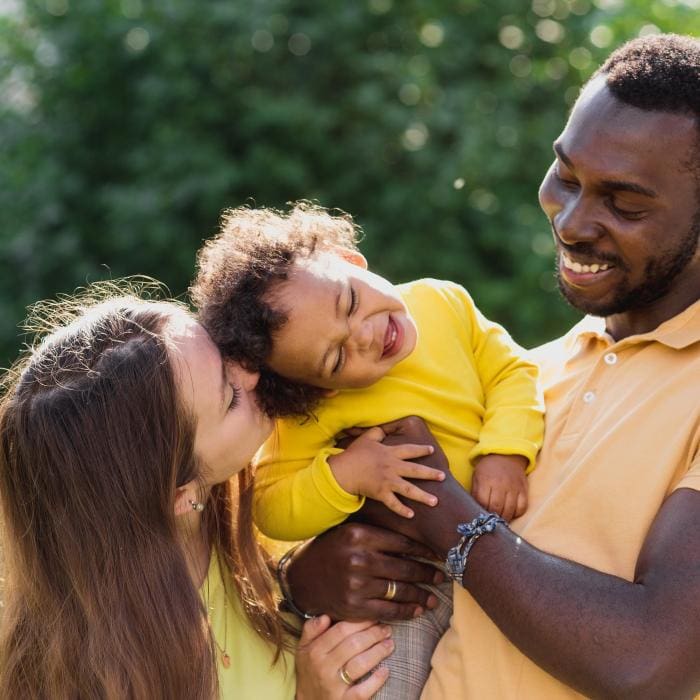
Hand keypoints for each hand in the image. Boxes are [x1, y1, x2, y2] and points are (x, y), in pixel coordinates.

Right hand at [286, 523, 442, 620]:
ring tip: (434, 597)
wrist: (302, 578)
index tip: (437, 554)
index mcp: (359, 535)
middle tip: (442, 576)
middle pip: (404, 568)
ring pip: (399, 591)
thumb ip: (376, 532)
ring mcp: (356, 585)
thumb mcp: (349, 532)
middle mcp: (358, 559)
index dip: (423, 549)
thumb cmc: (331, 550)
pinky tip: (418, 610)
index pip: (400, 542)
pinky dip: (406, 611)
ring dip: (421, 595)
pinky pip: (389, 610)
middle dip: (427, 573)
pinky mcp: (355, 607)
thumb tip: (415, 533)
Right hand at [295, 616, 392, 698]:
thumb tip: (325, 616)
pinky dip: (376, 680)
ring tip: (390, 644)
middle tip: (386, 629)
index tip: (373, 617)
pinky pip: (362, 691)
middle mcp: (324, 667)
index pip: (341, 629)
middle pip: (353, 644)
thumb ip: (311, 629)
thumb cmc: (310, 671)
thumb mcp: (304, 648)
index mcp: (315, 650)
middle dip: (373, 634)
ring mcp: (334, 686)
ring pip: (360, 664)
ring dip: (378, 652)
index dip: (360, 621)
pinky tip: (385, 670)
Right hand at [329, 426, 443, 518]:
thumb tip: (383, 429)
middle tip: (443, 476)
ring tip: (435, 502)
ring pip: (409, 489)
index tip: (432, 450)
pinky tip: (411, 515)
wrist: (343, 470)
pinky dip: (402, 510)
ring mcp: (388, 481)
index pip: (409, 450)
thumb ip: (377, 433)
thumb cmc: (354, 454)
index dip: (421, 449)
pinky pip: (393, 503)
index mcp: (390, 453)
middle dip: (430, 473)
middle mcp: (392, 467)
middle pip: (415, 470)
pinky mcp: (381, 493)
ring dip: (423, 496)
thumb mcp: (366, 438)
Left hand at [470, 454, 527, 520]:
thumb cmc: (488, 469)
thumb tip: (474, 510)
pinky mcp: (524, 490)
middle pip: (496, 508)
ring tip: (499, 521)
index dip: (481, 511)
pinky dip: (516, 513)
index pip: (483, 502)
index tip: (480, 516)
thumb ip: (475, 493)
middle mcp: (501, 484)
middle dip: (492, 518)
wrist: (506, 455)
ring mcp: (514, 487)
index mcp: (486, 480)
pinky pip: (522, 507)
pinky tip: (511, 513)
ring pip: (510, 510)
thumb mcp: (477, 477)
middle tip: (490, 522)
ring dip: (504, 518)